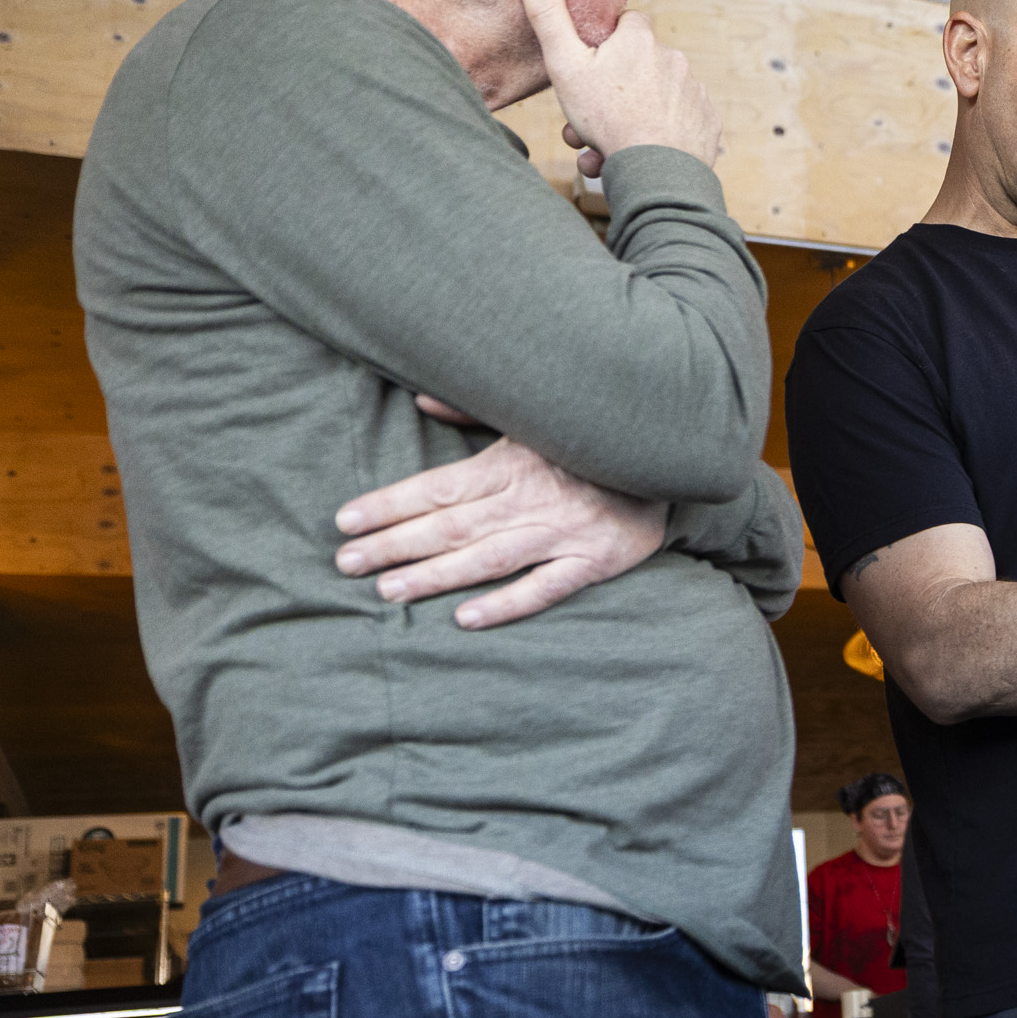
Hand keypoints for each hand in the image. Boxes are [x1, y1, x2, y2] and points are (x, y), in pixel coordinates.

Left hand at [336, 431, 669, 629]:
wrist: (670, 457)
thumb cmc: (590, 440)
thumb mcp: (532, 416)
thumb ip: (473, 409)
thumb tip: (419, 398)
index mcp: (510, 462)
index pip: (436, 487)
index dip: (388, 504)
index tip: (345, 521)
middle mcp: (530, 498)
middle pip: (450, 525)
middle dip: (394, 544)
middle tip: (347, 563)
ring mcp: (562, 532)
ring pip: (487, 558)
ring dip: (436, 575)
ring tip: (389, 591)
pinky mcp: (594, 561)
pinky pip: (545, 588)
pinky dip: (507, 603)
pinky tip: (467, 618)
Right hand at [518, 0, 720, 174]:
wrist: (658, 171)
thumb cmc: (608, 117)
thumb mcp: (566, 65)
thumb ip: (548, 17)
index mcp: (641, 39)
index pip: (625, 23)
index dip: (605, 43)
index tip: (592, 66)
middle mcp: (674, 59)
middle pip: (635, 68)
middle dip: (608, 94)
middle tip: (586, 125)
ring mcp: (694, 92)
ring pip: (652, 100)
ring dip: (627, 121)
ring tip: (605, 150)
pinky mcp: (706, 122)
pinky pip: (676, 124)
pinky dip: (657, 138)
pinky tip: (639, 156)